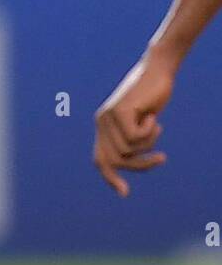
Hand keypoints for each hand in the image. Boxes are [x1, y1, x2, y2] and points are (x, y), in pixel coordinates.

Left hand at [93, 50, 176, 195]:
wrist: (157, 71)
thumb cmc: (152, 98)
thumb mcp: (142, 123)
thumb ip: (133, 141)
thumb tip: (128, 164)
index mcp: (104, 127)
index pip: (101, 159)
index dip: (110, 177)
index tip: (124, 193)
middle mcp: (101, 123)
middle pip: (115, 160)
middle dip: (140, 165)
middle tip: (162, 158)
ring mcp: (107, 117)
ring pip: (128, 150)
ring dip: (149, 142)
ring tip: (155, 125)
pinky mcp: (119, 112)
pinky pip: (136, 137)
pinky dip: (150, 131)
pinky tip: (152, 115)